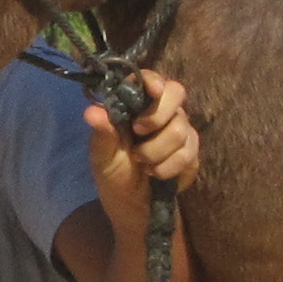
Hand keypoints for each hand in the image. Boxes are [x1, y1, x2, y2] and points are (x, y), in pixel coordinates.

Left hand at [85, 68, 201, 202]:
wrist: (133, 203)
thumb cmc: (114, 172)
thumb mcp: (102, 155)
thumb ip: (102, 133)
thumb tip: (91, 113)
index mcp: (136, 103)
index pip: (149, 78)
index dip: (153, 80)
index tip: (153, 90)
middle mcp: (161, 110)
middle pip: (176, 92)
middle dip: (158, 116)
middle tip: (138, 132)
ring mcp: (179, 128)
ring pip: (181, 128)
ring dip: (156, 150)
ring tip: (141, 161)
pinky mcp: (191, 150)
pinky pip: (188, 152)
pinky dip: (168, 167)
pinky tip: (155, 173)